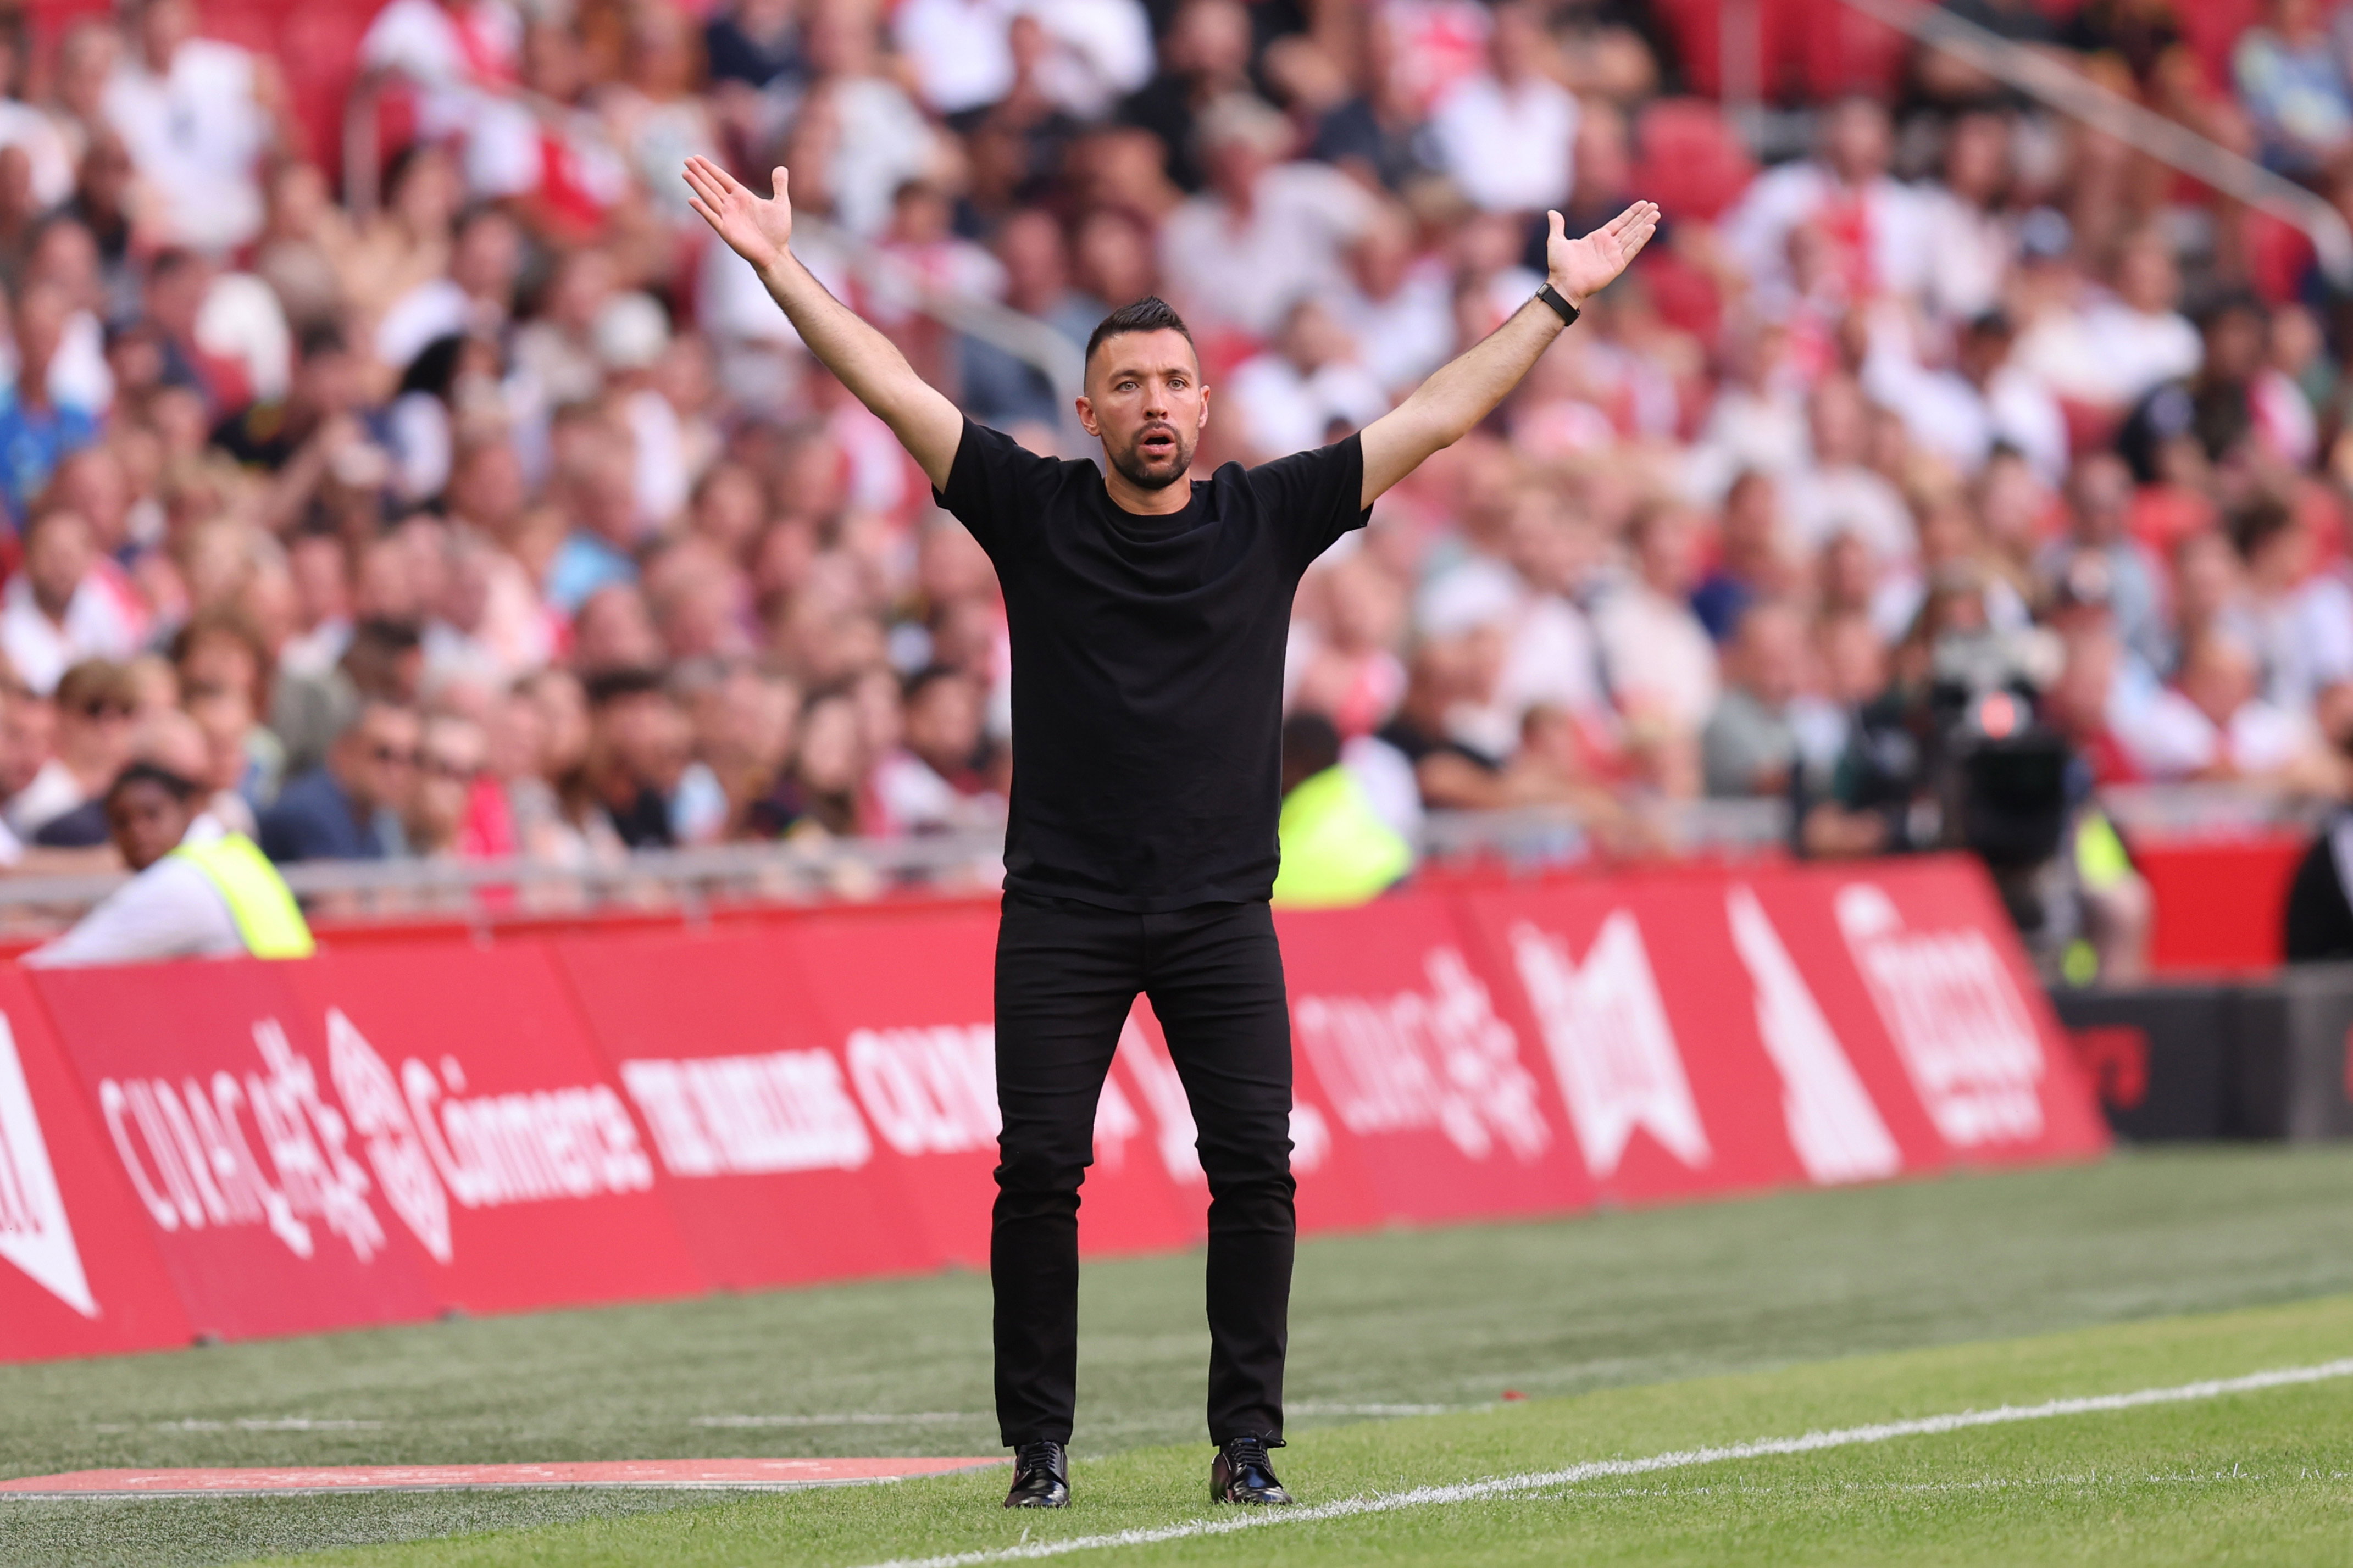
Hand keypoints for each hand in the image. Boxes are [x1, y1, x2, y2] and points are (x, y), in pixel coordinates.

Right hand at [683, 155, 794, 272]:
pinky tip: (692, 199)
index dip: (710, 168)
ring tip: (685, 173)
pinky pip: (712, 217)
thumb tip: (782, 167)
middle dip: (700, 172)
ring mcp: (727, 217)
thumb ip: (780, 185)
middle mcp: (732, 205)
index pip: (722, 178)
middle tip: (687, 160)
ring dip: (697, 185)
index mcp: (742, 196)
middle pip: (712, 185)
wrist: (775, 253)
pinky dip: (702, 209)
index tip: (697, 158)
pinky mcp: (725, 230)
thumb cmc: (777, 231)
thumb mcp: (781, 204)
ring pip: (709, 197)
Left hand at [1545, 200, 1659, 306]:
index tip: (1642, 204)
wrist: (1563, 284)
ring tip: (1656, 213)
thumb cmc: (1559, 266)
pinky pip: (1632, 249)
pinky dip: (1641, 238)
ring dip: (1645, 224)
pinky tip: (1650, 228)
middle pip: (1630, 227)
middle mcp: (1608, 246)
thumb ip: (1557, 226)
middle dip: (1642, 216)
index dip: (1631, 213)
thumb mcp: (1556, 241)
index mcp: (1598, 238)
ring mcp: (1614, 255)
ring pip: (1634, 236)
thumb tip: (1552, 212)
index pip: (1619, 222)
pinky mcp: (1617, 264)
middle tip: (1654, 205)